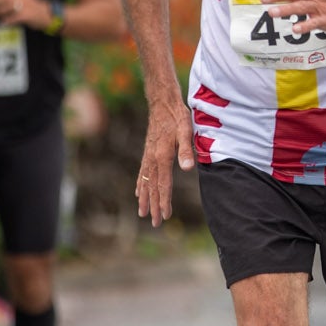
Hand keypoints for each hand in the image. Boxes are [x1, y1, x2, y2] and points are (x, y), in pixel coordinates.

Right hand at [136, 102, 195, 226]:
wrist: (162, 103)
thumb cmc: (177, 116)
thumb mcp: (186, 130)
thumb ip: (186, 150)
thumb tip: (188, 168)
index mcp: (162, 156)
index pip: (163, 184)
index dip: (164, 201)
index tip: (164, 216)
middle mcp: (152, 159)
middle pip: (153, 187)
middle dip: (154, 206)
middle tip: (155, 223)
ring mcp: (148, 156)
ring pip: (145, 182)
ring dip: (145, 198)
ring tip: (142, 213)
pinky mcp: (147, 152)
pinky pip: (142, 173)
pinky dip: (140, 185)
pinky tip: (138, 192)